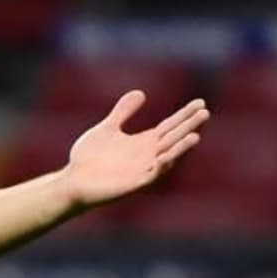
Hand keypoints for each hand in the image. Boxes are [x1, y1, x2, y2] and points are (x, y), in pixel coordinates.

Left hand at [62, 90, 209, 206]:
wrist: (72, 181)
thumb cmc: (88, 157)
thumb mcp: (107, 129)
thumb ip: (123, 113)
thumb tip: (141, 93)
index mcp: (143, 142)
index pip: (169, 126)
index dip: (184, 115)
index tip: (200, 102)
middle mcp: (147, 155)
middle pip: (173, 138)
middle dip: (188, 127)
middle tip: (205, 113)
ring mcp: (142, 170)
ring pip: (167, 158)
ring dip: (180, 149)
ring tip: (195, 136)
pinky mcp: (132, 184)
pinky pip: (151, 176)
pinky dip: (159, 167)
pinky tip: (165, 157)